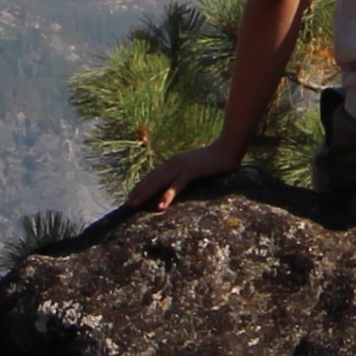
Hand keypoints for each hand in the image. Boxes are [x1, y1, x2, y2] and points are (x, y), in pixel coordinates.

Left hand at [132, 138, 248, 209]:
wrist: (228, 149)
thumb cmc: (214, 161)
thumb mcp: (195, 167)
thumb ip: (185, 174)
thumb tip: (177, 183)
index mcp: (174, 163)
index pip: (153, 175)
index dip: (140, 186)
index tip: (130, 196)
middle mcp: (174, 163)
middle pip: (151, 179)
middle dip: (138, 192)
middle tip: (126, 205)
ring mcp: (182, 166)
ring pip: (159, 182)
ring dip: (145, 194)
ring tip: (135, 205)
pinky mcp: (192, 170)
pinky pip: (177, 185)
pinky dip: (168, 195)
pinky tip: (161, 206)